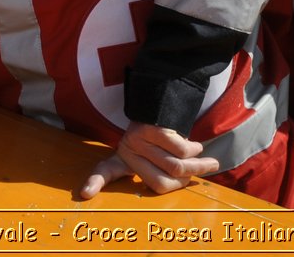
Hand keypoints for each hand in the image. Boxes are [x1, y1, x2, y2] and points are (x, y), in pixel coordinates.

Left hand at [78, 123, 218, 198]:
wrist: (162, 101)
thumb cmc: (158, 137)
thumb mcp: (147, 156)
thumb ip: (158, 173)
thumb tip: (176, 184)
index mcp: (122, 159)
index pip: (105, 171)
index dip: (95, 181)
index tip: (84, 193)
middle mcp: (127, 149)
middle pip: (161, 183)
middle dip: (186, 180)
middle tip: (199, 175)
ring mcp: (139, 138)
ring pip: (175, 166)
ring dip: (197, 166)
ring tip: (209, 163)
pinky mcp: (153, 129)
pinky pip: (181, 150)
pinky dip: (194, 151)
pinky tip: (197, 147)